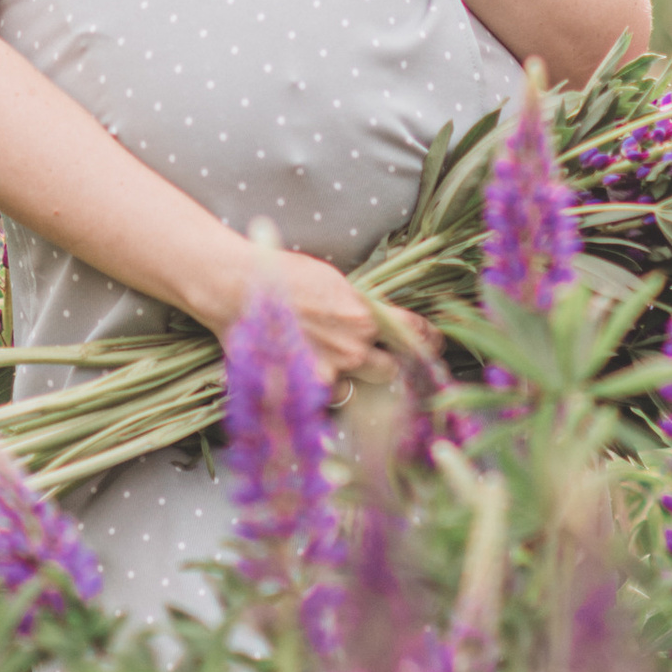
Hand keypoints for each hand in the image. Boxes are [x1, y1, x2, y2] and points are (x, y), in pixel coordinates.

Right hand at [202, 240, 429, 396]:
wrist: (235, 289)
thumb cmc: (281, 275)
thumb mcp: (332, 281)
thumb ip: (360, 306)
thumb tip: (378, 320)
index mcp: (366, 315)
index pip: (414, 334)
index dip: (429, 340)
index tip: (436, 343)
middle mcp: (354, 349)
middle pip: (391, 369)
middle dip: (389, 365)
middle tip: (385, 361)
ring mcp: (329, 373)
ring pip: (358, 388)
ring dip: (353, 380)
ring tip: (335, 366)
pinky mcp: (304, 389)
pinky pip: (325, 396)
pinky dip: (321, 387)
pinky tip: (307, 371)